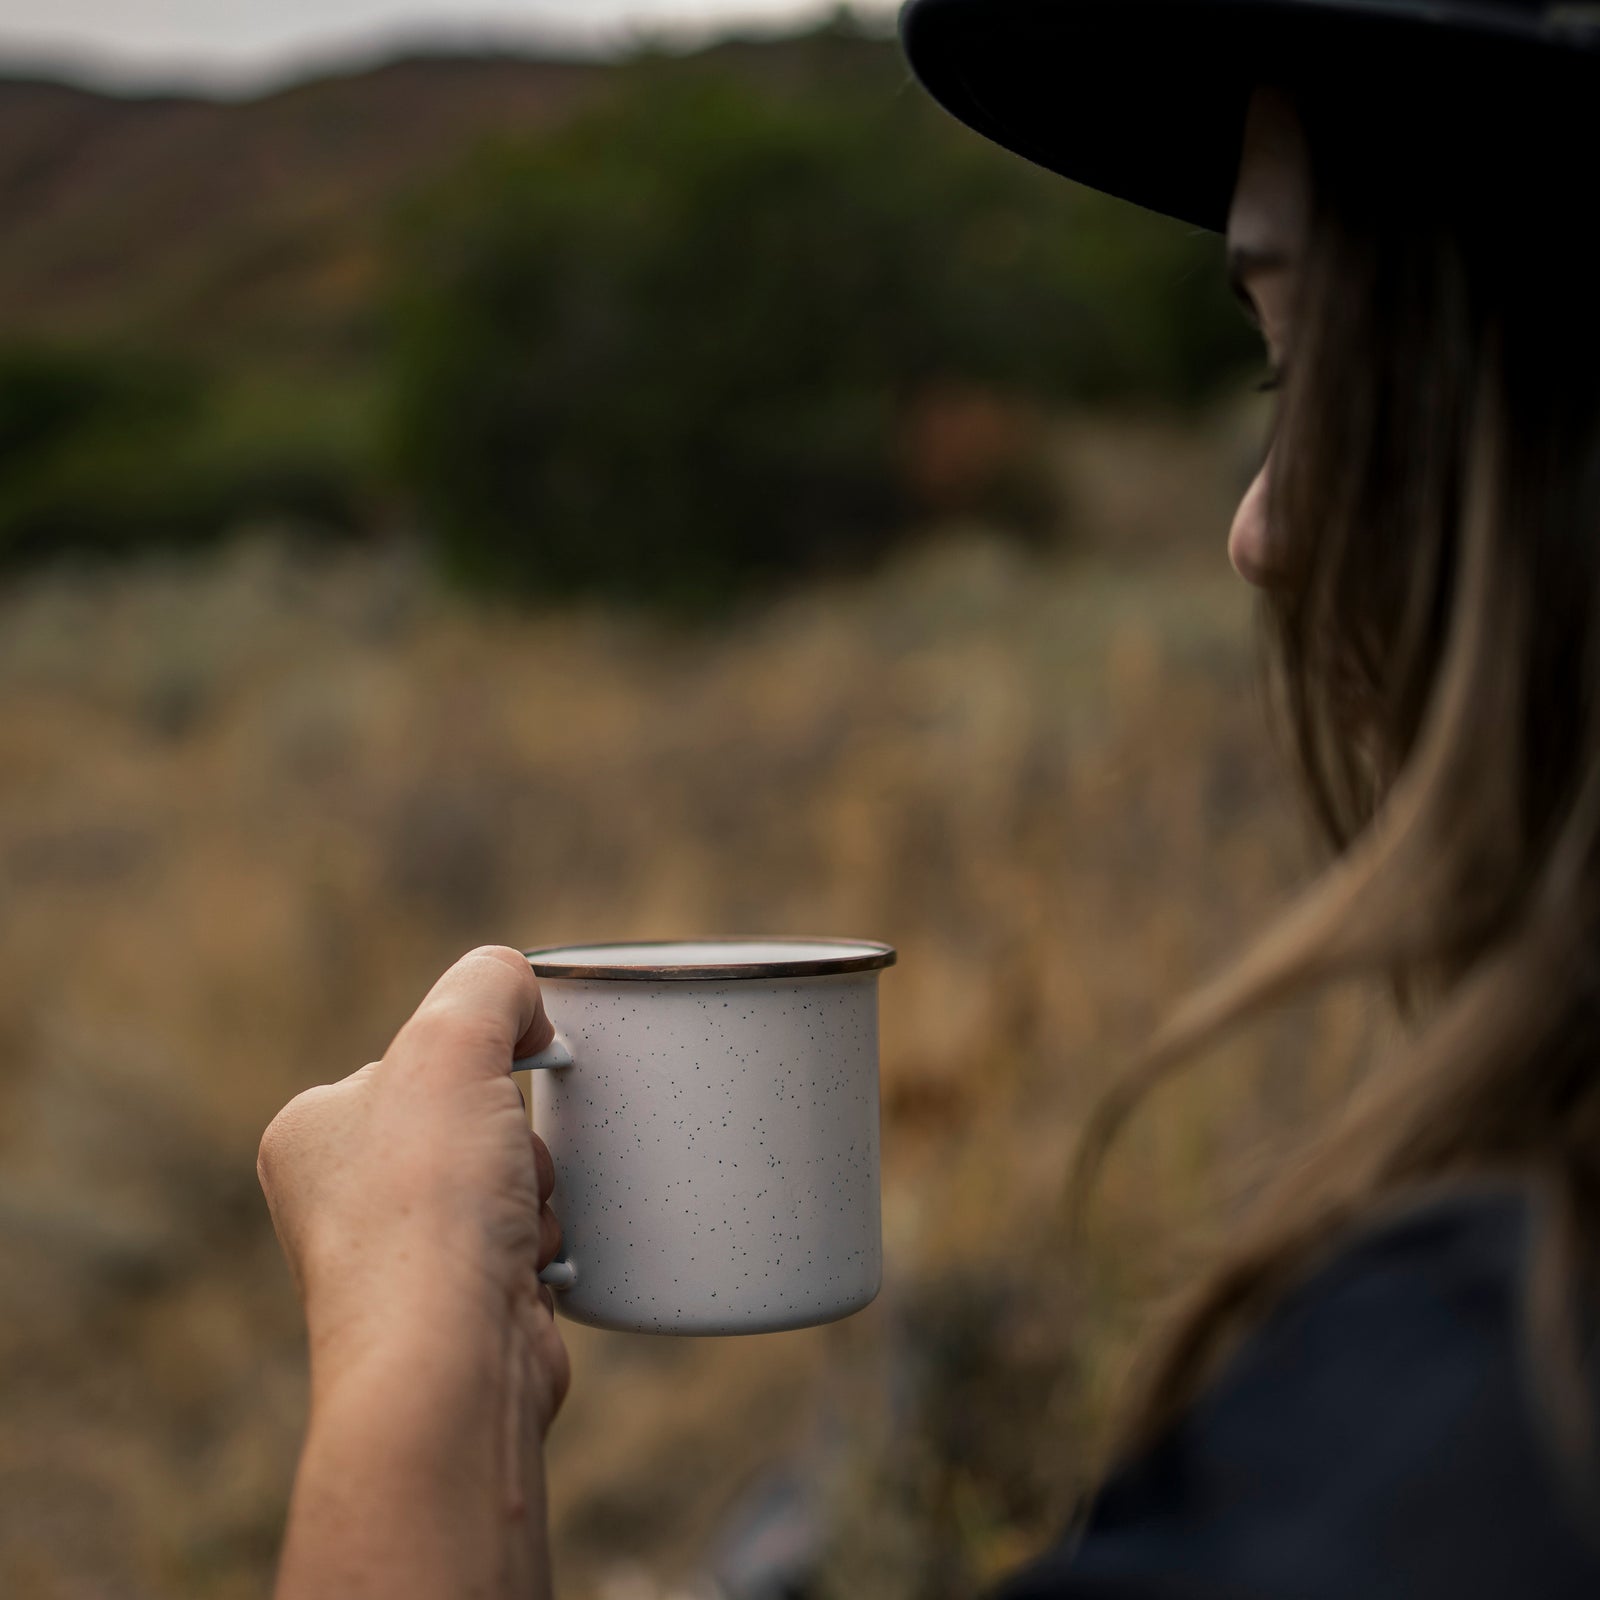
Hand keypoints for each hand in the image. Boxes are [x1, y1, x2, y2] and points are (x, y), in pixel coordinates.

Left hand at [258, 943, 570, 1433]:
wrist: (450, 1361)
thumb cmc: (429, 1205)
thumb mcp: (451, 1043)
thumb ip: (488, 982)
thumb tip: (522, 997)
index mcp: (313, 1130)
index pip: (421, 1056)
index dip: (480, 1057)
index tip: (509, 1073)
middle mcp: (342, 1197)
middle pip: (475, 1116)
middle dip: (516, 1135)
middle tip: (506, 1162)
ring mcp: (401, 1260)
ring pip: (512, 1175)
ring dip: (537, 1188)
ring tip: (515, 1224)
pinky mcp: (461, 1306)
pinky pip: (529, 1239)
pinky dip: (545, 1243)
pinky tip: (527, 1267)